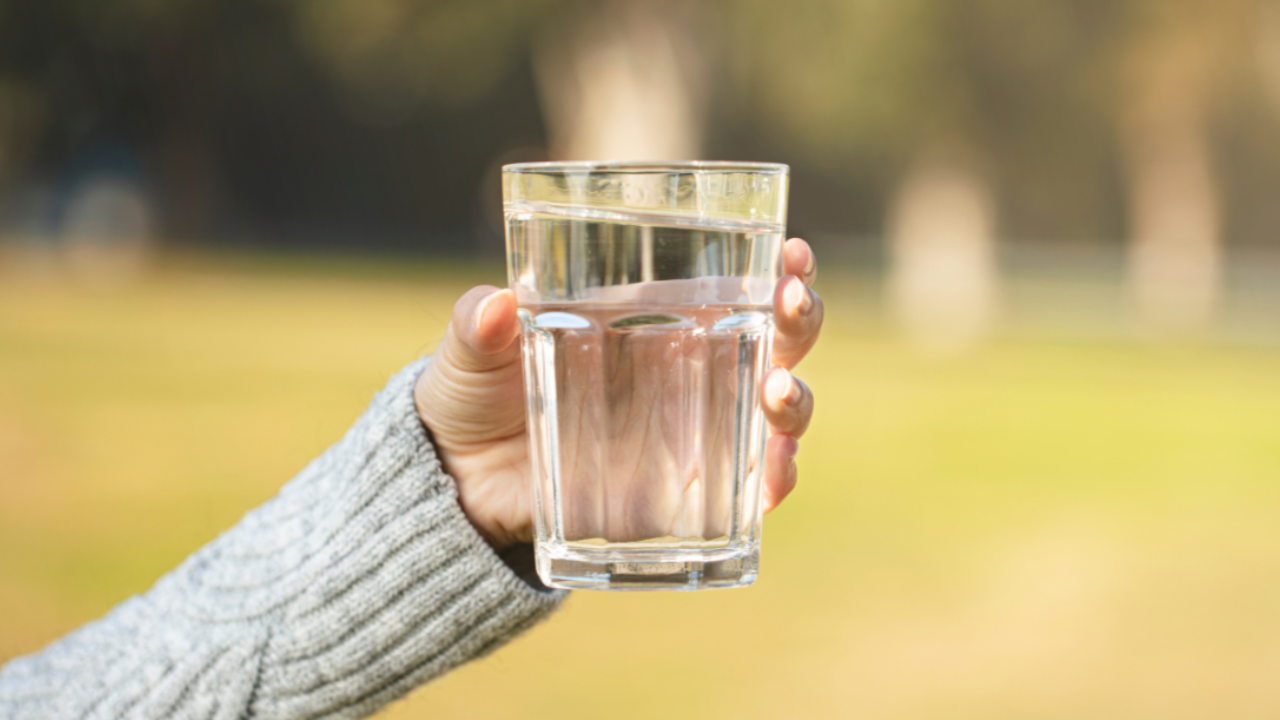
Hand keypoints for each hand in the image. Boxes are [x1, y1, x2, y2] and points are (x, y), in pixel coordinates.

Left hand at [414, 238, 823, 549]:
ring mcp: (695, 435)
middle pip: (779, 341)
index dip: (781, 269)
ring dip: (795, 400)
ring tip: (778, 389)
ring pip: (777, 412)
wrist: (461, 484)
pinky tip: (775, 470)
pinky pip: (750, 491)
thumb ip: (478, 326)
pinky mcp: (686, 496)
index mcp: (655, 322)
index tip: (794, 252)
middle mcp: (691, 373)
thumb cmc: (475, 396)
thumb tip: (495, 306)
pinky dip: (775, 481)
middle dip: (802, 321)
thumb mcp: (469, 354)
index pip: (738, 285)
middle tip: (792, 303)